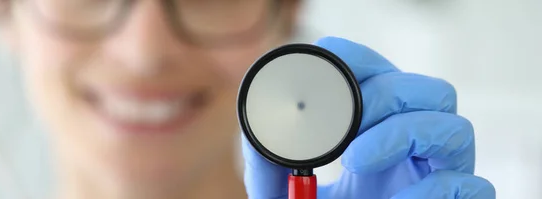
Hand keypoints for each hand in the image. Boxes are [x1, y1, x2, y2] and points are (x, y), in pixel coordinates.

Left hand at [241, 37, 495, 198]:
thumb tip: (254, 126)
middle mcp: (412, 148)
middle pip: (430, 91)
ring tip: (355, 160)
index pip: (383, 75)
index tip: (329, 69)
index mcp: (375, 133)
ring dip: (404, 132)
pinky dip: (433, 188)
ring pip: (456, 128)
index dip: (361, 62)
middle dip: (387, 94)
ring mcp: (438, 177)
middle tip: (345, 124)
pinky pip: (470, 185)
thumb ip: (269, 163)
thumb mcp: (285, 190)